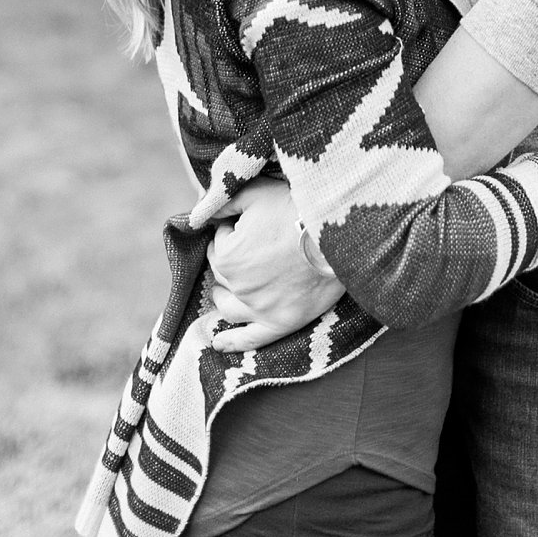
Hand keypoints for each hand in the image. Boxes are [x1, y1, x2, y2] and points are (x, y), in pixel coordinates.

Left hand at [201, 178, 344, 347]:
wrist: (337, 235)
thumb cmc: (296, 209)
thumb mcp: (254, 193)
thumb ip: (221, 202)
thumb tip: (200, 212)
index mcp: (226, 255)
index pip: (218, 242)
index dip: (232, 231)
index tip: (252, 224)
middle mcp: (237, 285)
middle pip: (222, 273)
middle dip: (231, 258)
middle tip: (255, 246)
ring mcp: (258, 307)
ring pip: (228, 305)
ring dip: (224, 295)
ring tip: (228, 289)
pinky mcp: (280, 323)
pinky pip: (251, 339)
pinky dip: (232, 342)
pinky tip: (218, 343)